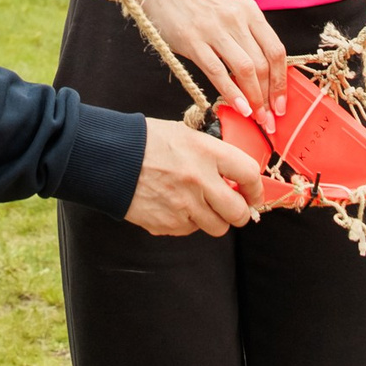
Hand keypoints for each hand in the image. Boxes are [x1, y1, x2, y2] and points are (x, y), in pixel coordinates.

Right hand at [124, 117, 264, 235]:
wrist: (109, 158)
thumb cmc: (147, 142)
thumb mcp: (185, 135)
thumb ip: (212, 155)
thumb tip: (234, 177)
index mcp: (206, 152)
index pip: (248, 174)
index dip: (256, 188)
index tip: (253, 193)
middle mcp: (199, 180)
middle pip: (238, 212)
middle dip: (241, 213)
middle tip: (234, 208)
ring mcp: (183, 206)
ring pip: (217, 227)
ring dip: (214, 219)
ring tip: (199, 205)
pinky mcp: (168, 224)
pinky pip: (190, 230)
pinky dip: (187, 222)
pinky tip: (173, 205)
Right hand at [131, 0, 290, 119]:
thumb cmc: (198, 3)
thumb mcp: (230, 10)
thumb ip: (247, 35)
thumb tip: (264, 74)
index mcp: (250, 11)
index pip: (276, 51)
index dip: (282, 81)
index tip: (281, 104)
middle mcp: (236, 19)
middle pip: (263, 64)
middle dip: (269, 96)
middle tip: (270, 119)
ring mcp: (214, 29)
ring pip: (245, 69)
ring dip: (254, 98)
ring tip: (257, 117)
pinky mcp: (193, 41)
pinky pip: (217, 72)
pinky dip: (232, 93)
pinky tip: (239, 108)